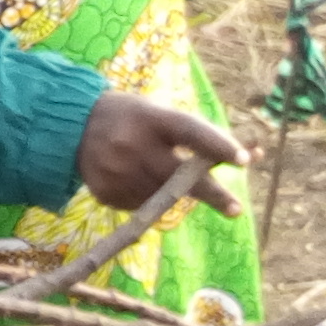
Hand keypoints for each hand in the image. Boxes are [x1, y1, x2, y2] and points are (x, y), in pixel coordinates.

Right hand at [75, 91, 243, 219]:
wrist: (71, 126)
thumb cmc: (133, 118)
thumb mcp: (163, 116)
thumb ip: (202, 136)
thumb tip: (254, 154)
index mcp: (151, 119)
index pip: (191, 133)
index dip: (219, 146)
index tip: (244, 160)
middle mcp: (132, 145)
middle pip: (179, 175)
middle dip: (211, 193)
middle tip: (235, 209)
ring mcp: (116, 171)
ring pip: (163, 196)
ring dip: (174, 194)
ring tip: (165, 181)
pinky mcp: (104, 192)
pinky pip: (141, 206)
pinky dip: (149, 199)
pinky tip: (137, 182)